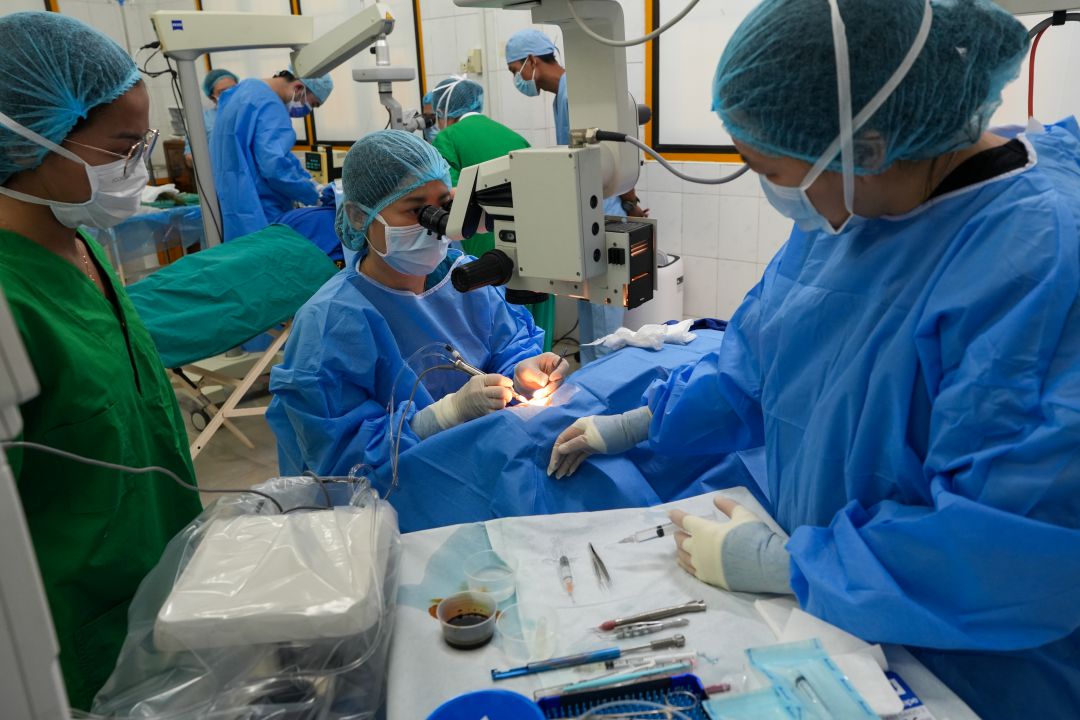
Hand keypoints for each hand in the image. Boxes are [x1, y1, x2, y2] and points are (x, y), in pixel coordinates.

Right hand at [415, 374, 512, 438]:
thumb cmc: (470, 392)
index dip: (507, 382)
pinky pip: (498, 412)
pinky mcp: (483, 413)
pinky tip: (496, 407)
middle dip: (509, 393)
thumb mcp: (477, 381)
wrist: (457, 406)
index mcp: (479, 381)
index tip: (509, 384)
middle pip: (502, 392)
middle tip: (507, 394)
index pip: (499, 379)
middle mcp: (480, 392)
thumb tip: (510, 385)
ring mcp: (482, 404)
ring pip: (502, 403)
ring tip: (499, 401)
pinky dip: (500, 410)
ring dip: (504, 402)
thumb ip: (492, 380)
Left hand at [515, 352, 569, 399]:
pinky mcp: (553, 390)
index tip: (551, 379)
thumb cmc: (524, 369)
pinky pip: (553, 396)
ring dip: (548, 395)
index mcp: (552, 360)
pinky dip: (546, 399)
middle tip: (540, 392)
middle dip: (551, 387)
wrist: (520, 380)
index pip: (564, 365)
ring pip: (558, 389)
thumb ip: (536, 375)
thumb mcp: (526, 370)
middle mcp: (557, 371)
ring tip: (536, 396)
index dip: (560, 372)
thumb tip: (545, 382)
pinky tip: (538, 400)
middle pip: (561, 380)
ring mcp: (556, 381)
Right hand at [547, 407, 651, 478]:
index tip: (553, 467)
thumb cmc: (609, 434)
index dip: (555, 454)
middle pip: (566, 448)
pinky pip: (580, 456)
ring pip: (573, 454)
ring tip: (561, 477)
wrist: (629, 432)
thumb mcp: (590, 440)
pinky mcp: (593, 447)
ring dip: (566, 464)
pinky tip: (570, 472)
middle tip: (553, 475)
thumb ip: (574, 444)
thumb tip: (560, 449)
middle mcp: (580, 433)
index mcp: (577, 427)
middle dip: (559, 461)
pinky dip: (575, 463)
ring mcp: (587, 441)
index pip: (561, 441)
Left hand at [669, 496, 792, 594]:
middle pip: (681, 541)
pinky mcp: (708, 579)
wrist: (763, 564)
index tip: (671, 513)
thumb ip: (729, 506)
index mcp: (703, 530)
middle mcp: (698, 548)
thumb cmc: (752, 536)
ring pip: (683, 557)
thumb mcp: (743, 515)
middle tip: (678, 533)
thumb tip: (717, 499)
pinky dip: (686, 565)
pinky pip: (691, 571)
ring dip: (680, 551)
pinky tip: (686, 564)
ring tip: (679, 549)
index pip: (685, 521)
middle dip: (678, 535)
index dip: (677, 516)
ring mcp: (701, 565)